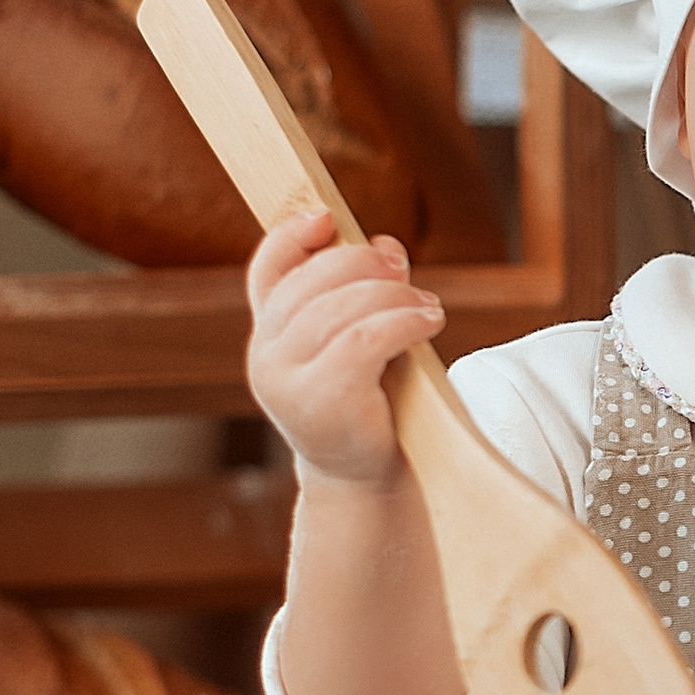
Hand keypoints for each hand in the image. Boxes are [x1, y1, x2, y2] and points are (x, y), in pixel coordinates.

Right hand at [245, 209, 442, 491]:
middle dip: (361, 265)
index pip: (267, 271)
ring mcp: (285, 379)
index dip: (292, 237)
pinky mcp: (319, 399)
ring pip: (340, 309)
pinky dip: (402, 321)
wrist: (364, 478)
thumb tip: (385, 245)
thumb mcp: (356, 343)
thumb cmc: (365, 404)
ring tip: (427, 304)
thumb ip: (360, 294)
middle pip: (310, 282)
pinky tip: (429, 321)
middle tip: (402, 269)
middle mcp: (264, 355)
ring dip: (392, 295)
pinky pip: (363, 340)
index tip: (327, 217)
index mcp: (268, 335)